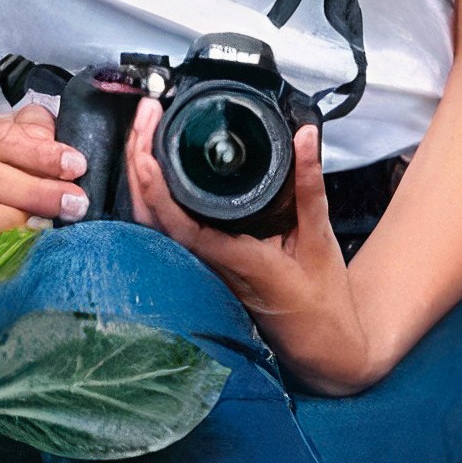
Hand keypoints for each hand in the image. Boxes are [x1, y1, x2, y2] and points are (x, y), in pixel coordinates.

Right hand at [0, 105, 93, 241]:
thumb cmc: (2, 158)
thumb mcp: (20, 133)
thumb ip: (36, 128)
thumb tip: (50, 137)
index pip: (0, 139)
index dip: (39, 153)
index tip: (76, 165)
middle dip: (32, 192)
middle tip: (74, 204)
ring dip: (8, 220)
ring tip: (47, 227)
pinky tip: (19, 249)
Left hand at [130, 105, 377, 393]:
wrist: (322, 346)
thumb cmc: (320, 303)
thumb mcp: (319, 237)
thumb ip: (309, 185)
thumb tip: (304, 137)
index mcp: (233, 260)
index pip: (179, 224)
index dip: (156, 188)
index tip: (146, 150)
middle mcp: (208, 265)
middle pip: (152, 216)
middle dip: (139, 161)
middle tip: (147, 115)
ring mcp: (202, 266)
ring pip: (154, 222)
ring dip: (143, 174)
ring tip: (147, 128)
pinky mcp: (206, 263)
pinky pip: (169, 227)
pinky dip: (157, 192)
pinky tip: (157, 164)